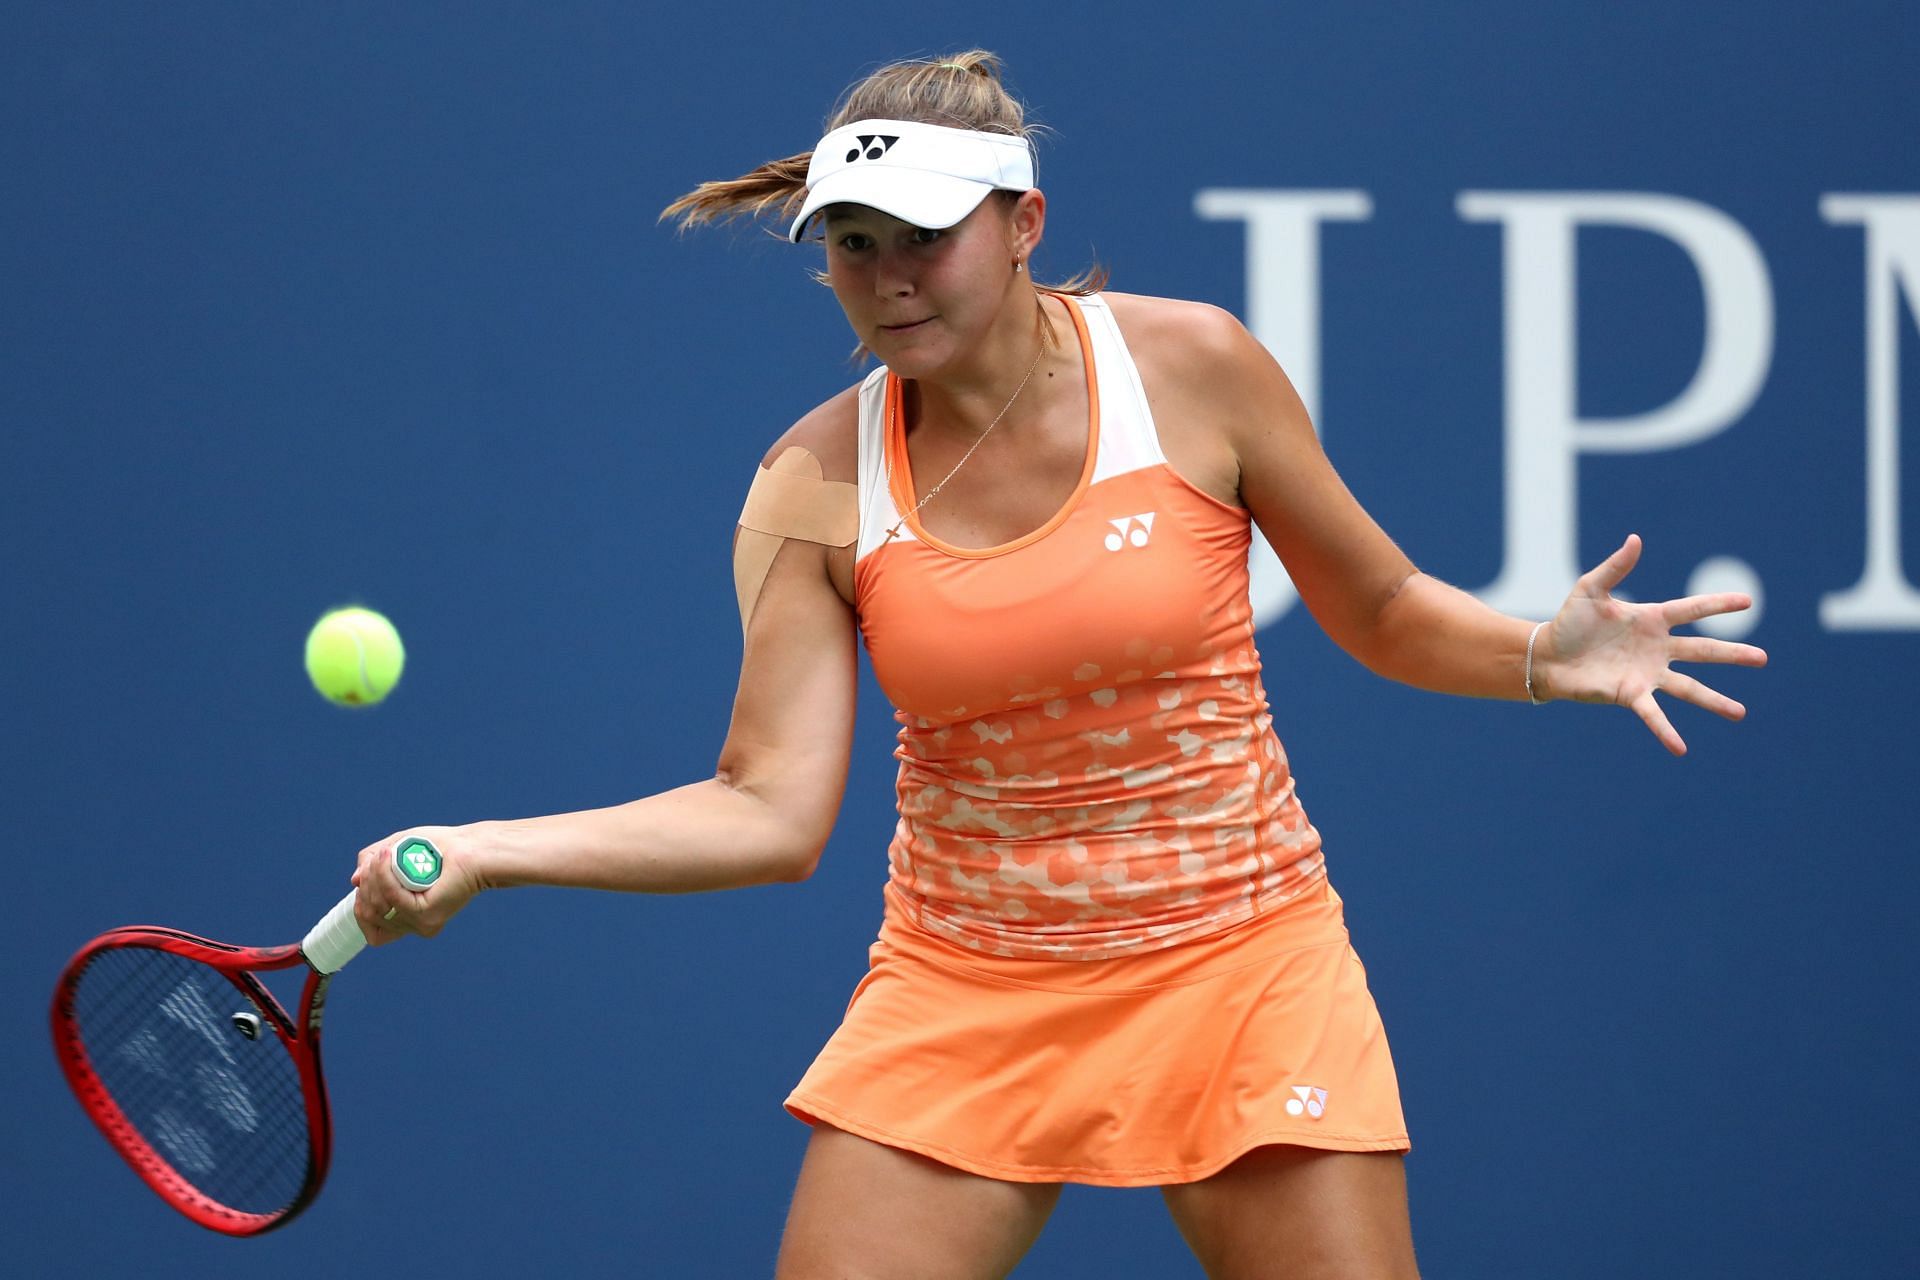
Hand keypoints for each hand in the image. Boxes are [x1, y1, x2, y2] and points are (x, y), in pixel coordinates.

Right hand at [351, 825, 483, 945]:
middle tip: (380, 856)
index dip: (361, 904)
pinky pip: (391, 896)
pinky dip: (384, 873)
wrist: (472, 849)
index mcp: (407, 917)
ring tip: (387, 852)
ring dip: (374, 874)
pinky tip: (389, 855)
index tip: (365, 878)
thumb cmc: (438, 848)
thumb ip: (371, 866)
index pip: (370, 930)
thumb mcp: (394, 851)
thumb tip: (355, 881)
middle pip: (367, 913)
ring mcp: (419, 923)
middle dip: (366, 882)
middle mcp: (413, 926)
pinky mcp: (425, 914)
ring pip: (375, 905)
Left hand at [1535, 534, 1768, 755]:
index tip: (1748, 601)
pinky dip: (1666, 731)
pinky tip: (1681, 749)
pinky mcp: (1630, 694)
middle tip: (1763, 658)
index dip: (1717, 605)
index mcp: (1651, 619)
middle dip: (1732, 654)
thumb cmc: (1570, 622)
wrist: (1547, 655)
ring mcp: (1647, 674)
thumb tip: (1636, 539)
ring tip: (1741, 714)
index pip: (1691, 610)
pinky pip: (1653, 715)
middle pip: (1702, 651)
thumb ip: (1615, 567)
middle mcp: (1656, 648)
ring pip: (1688, 687)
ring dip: (1714, 701)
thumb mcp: (1590, 589)